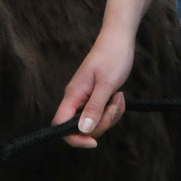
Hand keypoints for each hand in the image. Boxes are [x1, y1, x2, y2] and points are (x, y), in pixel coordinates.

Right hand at [54, 30, 132, 147]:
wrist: (120, 38)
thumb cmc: (112, 56)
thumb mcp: (106, 84)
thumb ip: (94, 108)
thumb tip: (83, 130)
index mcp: (73, 95)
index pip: (61, 125)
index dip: (73, 138)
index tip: (93, 141)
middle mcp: (76, 98)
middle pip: (81, 127)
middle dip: (102, 123)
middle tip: (114, 105)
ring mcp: (86, 98)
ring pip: (94, 121)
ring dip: (110, 115)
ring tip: (118, 97)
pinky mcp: (95, 96)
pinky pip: (101, 113)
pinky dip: (112, 110)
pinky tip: (119, 96)